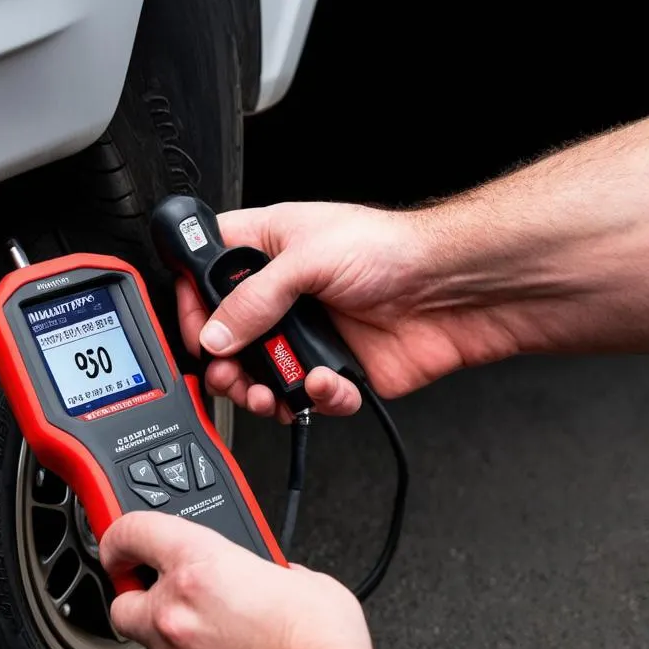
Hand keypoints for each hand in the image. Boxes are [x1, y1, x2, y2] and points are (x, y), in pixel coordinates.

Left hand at [99, 511, 376, 648]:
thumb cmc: (322, 645)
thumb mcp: (306, 579)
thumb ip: (274, 571)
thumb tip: (276, 577)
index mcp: (201, 568)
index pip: (134, 532)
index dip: (121, 533)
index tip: (121, 541)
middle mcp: (177, 615)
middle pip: (123, 599)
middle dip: (138, 596)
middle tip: (166, 594)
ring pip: (150, 646)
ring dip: (173, 638)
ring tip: (217, 638)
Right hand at [178, 201, 519, 418]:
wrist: (454, 292)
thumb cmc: (394, 250)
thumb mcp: (309, 259)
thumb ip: (253, 299)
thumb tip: (214, 332)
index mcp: (269, 249)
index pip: (207, 271)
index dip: (194, 301)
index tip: (196, 328)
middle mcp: (283, 294)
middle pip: (227, 335)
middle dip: (222, 361)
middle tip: (227, 371)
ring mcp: (306, 334)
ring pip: (260, 375)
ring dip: (258, 391)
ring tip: (265, 393)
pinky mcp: (333, 369)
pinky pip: (307, 398)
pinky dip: (312, 399)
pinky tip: (323, 382)